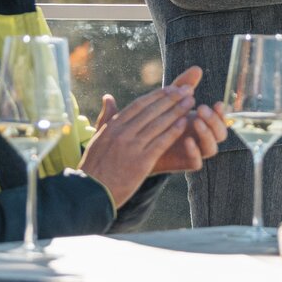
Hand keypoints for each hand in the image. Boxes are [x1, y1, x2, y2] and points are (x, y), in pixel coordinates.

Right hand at [79, 80, 195, 206]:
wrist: (91, 192)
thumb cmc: (94, 167)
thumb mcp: (97, 138)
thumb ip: (106, 117)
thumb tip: (108, 97)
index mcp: (112, 127)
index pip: (138, 105)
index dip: (156, 95)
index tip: (170, 88)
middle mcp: (122, 133)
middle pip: (151, 111)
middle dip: (170, 98)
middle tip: (186, 90)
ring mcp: (132, 147)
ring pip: (158, 124)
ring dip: (176, 111)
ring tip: (189, 102)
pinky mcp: (141, 162)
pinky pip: (160, 142)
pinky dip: (173, 131)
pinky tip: (183, 124)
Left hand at [146, 68, 227, 173]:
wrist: (138, 145)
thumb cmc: (156, 119)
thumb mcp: (168, 99)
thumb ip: (183, 85)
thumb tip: (197, 68)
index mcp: (203, 122)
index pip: (220, 119)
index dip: (222, 113)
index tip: (218, 103)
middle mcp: (202, 138)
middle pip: (220, 133)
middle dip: (215, 121)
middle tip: (202, 109)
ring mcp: (195, 151)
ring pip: (212, 148)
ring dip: (207, 135)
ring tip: (196, 122)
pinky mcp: (184, 163)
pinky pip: (197, 162)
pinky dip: (195, 152)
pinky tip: (187, 140)